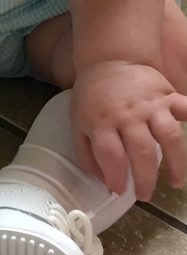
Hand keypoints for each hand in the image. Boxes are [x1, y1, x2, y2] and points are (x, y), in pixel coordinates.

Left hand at [71, 60, 186, 200]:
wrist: (109, 60)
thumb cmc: (93, 96)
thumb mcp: (78, 123)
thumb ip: (88, 153)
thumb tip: (104, 182)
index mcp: (102, 121)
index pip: (111, 155)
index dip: (116, 177)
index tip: (120, 191)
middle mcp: (128, 115)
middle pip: (142, 151)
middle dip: (146, 180)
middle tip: (145, 195)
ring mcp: (150, 105)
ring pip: (169, 137)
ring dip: (176, 163)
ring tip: (174, 182)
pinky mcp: (167, 96)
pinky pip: (185, 107)